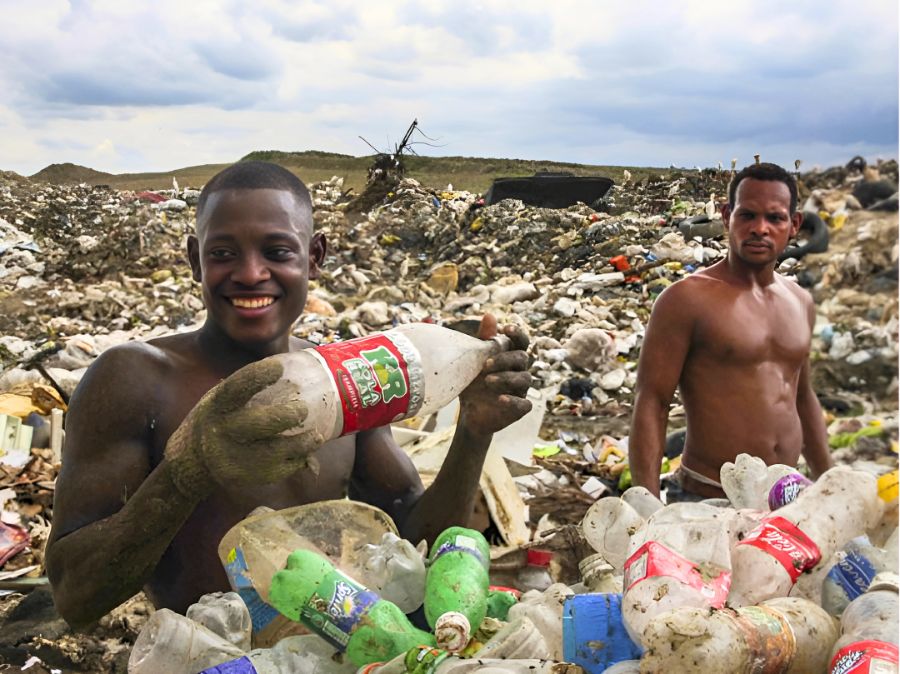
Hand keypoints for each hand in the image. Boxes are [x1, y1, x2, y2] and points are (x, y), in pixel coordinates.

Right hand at [165, 358, 320, 497]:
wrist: (193, 459)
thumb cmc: (221, 419)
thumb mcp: (223, 400)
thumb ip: (250, 391)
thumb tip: (293, 375)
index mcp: (217, 406)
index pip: (235, 388)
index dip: (257, 376)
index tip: (279, 367)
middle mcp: (222, 431)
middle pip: (258, 424)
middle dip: (286, 416)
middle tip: (303, 409)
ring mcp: (232, 457)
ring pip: (273, 452)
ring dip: (301, 444)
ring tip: (316, 436)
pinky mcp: (243, 477)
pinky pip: (276, 471)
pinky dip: (295, 462)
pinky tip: (305, 454)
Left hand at [457, 314, 532, 436]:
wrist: (470, 413)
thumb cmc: (474, 382)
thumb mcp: (474, 360)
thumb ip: (484, 339)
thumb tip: (489, 315)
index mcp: (511, 356)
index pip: (521, 341)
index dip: (517, 334)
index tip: (506, 329)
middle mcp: (520, 371)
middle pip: (522, 358)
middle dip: (504, 359)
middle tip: (485, 365)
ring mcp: (521, 390)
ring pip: (525, 379)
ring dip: (506, 378)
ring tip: (487, 381)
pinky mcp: (519, 409)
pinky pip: (524, 404)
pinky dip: (513, 401)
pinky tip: (500, 399)